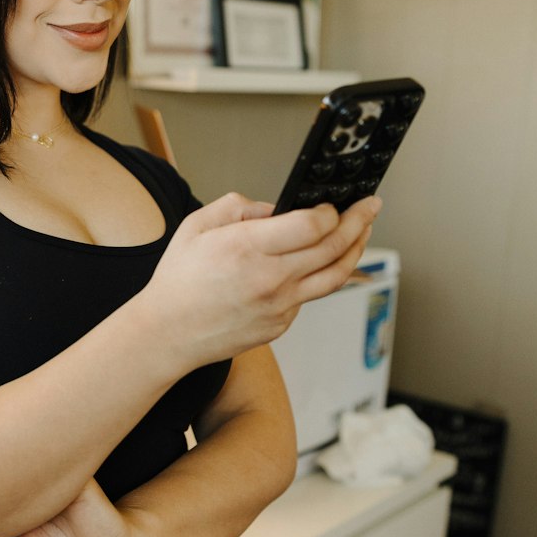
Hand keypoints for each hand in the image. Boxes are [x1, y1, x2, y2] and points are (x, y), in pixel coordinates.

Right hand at [139, 192, 380, 371]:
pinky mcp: (280, 324)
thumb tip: (274, 209)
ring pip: (334, 276)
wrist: (167, 333)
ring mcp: (280, 306)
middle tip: (369, 207)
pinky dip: (317, 276)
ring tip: (363, 233)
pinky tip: (316, 263)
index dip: (331, 211)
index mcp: (248, 248)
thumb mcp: (197, 227)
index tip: (334, 203)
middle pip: (333, 247)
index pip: (312, 224)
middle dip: (358, 222)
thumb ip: (238, 207)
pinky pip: (308, 296)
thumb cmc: (178, 281)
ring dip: (355, 250)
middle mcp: (270, 279)